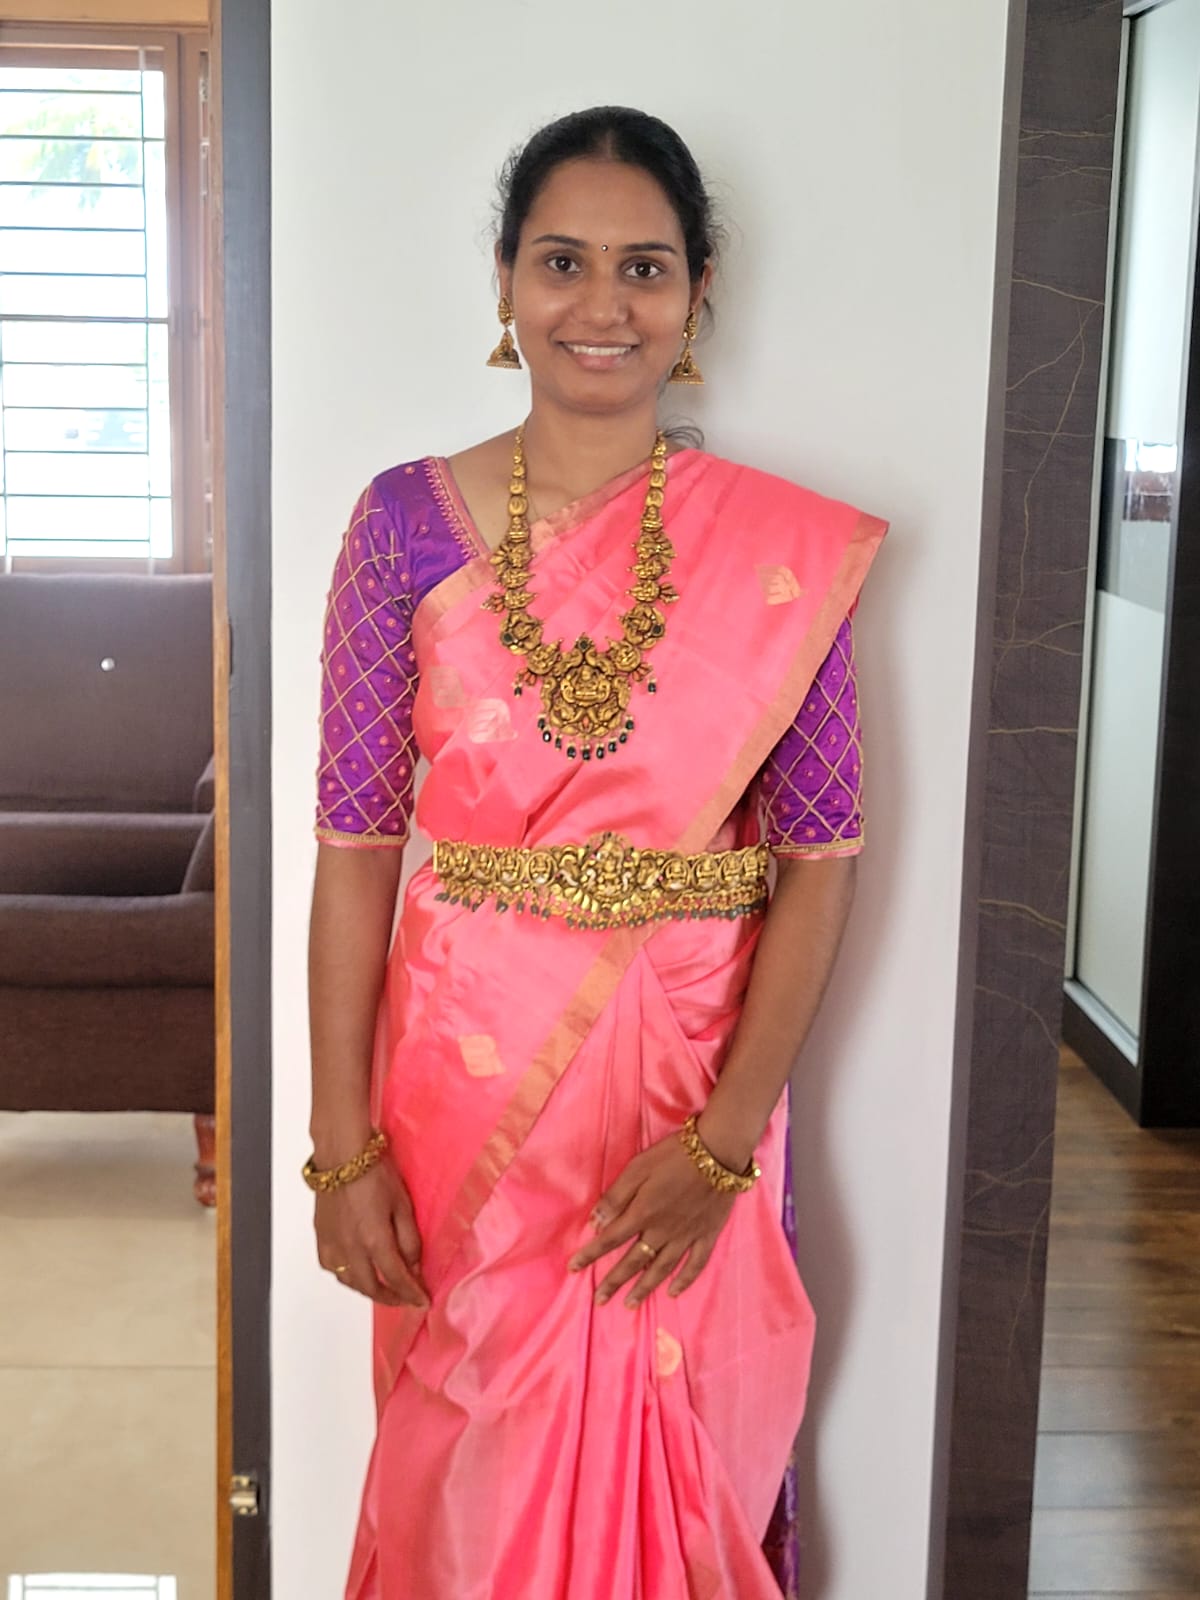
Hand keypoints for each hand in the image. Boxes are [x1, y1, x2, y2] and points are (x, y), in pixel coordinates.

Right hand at [314, 1158, 428, 1308]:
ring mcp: (332, 1245)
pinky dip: (346, 1277)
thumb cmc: (375, 1173)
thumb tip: (414, 1266)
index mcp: (375, 1240)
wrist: (343, 1155)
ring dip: (368, 1290)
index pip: (396, 1278)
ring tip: (384, 1289)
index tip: (422, 1301)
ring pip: (349, 1282)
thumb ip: (409, 1239)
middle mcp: (351, 1249)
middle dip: (392, 1298)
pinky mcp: (321, 1237)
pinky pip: (331, 1268)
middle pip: (371, 1287)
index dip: (412, 1294)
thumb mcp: (403, 1204)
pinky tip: (355, 1272)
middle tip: (405, 1299)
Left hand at [567, 1132, 735, 1307]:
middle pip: (634, 1261)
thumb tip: (595, 1222)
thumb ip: (616, 1196)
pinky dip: (684, 1281)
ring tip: (629, 1304)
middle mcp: (662, 1232)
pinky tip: (673, 1292)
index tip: (573, 1268)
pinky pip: (695, 1264)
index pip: (610, 1239)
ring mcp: (686, 1236)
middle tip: (599, 1300)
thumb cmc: (674, 1156)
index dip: (590, 1254)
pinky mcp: (707, 1235)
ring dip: (644, 1288)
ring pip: (661, 1269)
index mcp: (642, 1213)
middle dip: (614, 1281)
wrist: (718, 1153)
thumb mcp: (638, 1167)